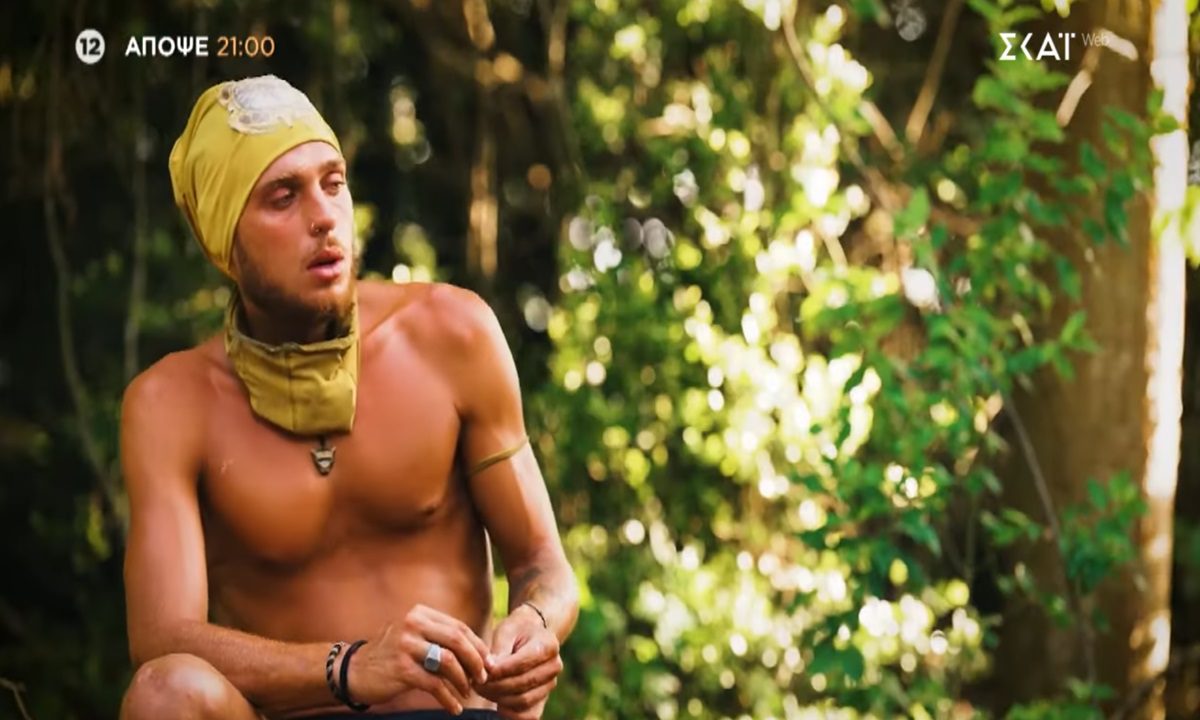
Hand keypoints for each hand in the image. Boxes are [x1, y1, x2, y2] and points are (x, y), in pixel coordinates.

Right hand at [346, 605, 490, 714]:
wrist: (354, 671)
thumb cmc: (391, 655)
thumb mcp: (413, 635)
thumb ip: (439, 637)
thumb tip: (478, 652)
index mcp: (419, 613)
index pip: (458, 627)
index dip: (477, 646)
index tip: (488, 663)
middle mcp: (413, 624)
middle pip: (457, 640)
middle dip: (476, 661)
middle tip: (483, 678)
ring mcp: (406, 646)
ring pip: (449, 662)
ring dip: (463, 680)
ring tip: (468, 692)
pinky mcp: (401, 669)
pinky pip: (434, 684)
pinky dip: (448, 698)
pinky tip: (454, 708)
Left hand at [477, 604, 562, 719]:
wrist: (531, 635)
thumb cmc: (516, 631)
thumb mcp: (506, 631)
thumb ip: (499, 650)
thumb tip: (489, 670)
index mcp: (549, 645)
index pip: (522, 663)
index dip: (500, 671)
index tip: (482, 671)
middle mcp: (554, 666)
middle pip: (523, 684)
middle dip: (495, 686)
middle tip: (475, 683)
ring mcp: (550, 685)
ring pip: (523, 701)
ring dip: (499, 699)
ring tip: (482, 689)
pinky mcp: (543, 699)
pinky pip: (528, 715)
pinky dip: (511, 713)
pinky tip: (496, 704)